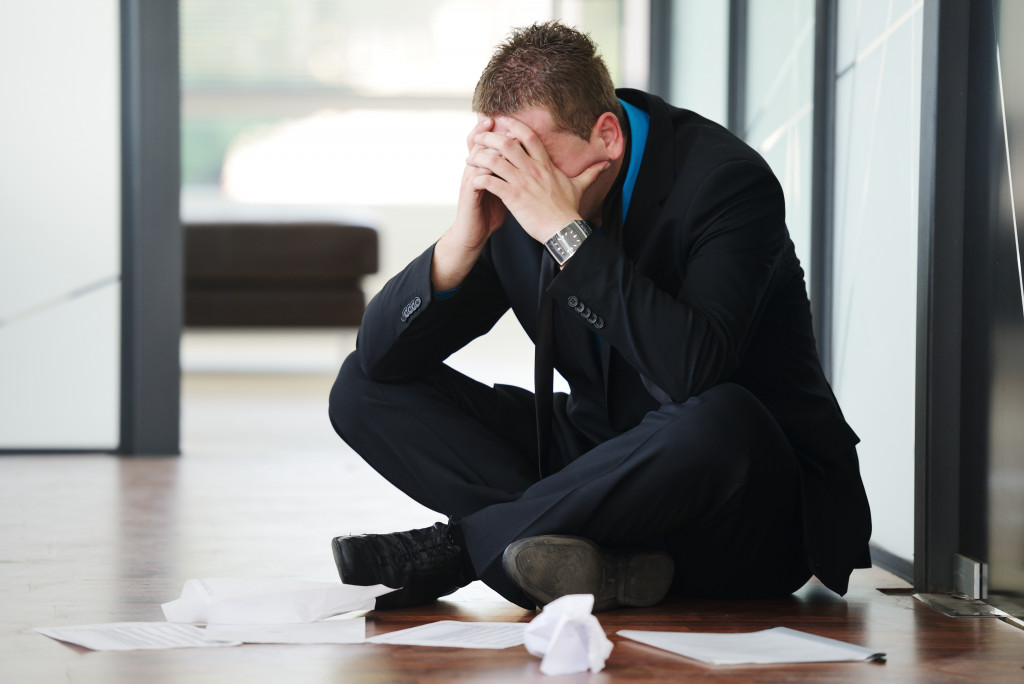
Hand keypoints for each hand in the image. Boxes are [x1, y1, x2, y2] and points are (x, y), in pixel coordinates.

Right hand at [430, 117, 508, 290]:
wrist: (474, 233)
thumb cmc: (490, 210)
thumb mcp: (502, 188)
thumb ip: (511, 173)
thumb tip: (531, 161)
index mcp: (483, 166)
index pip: (486, 141)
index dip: (493, 128)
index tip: (507, 116)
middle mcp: (475, 169)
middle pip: (476, 142)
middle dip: (487, 130)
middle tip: (497, 119)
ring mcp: (470, 180)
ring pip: (477, 157)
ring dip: (489, 147)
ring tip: (503, 138)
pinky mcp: (470, 194)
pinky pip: (476, 177)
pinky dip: (486, 170)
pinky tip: (498, 166)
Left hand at [467, 117, 610, 242]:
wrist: (564, 230)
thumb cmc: (569, 210)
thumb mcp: (579, 187)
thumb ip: (590, 172)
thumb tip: (606, 163)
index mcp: (545, 164)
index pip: (528, 135)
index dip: (512, 124)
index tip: (500, 120)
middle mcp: (533, 169)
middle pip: (506, 142)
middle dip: (489, 137)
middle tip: (478, 137)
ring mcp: (522, 182)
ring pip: (495, 160)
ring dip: (479, 156)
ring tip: (469, 158)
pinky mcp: (513, 197)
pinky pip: (491, 182)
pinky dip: (480, 179)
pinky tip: (473, 179)